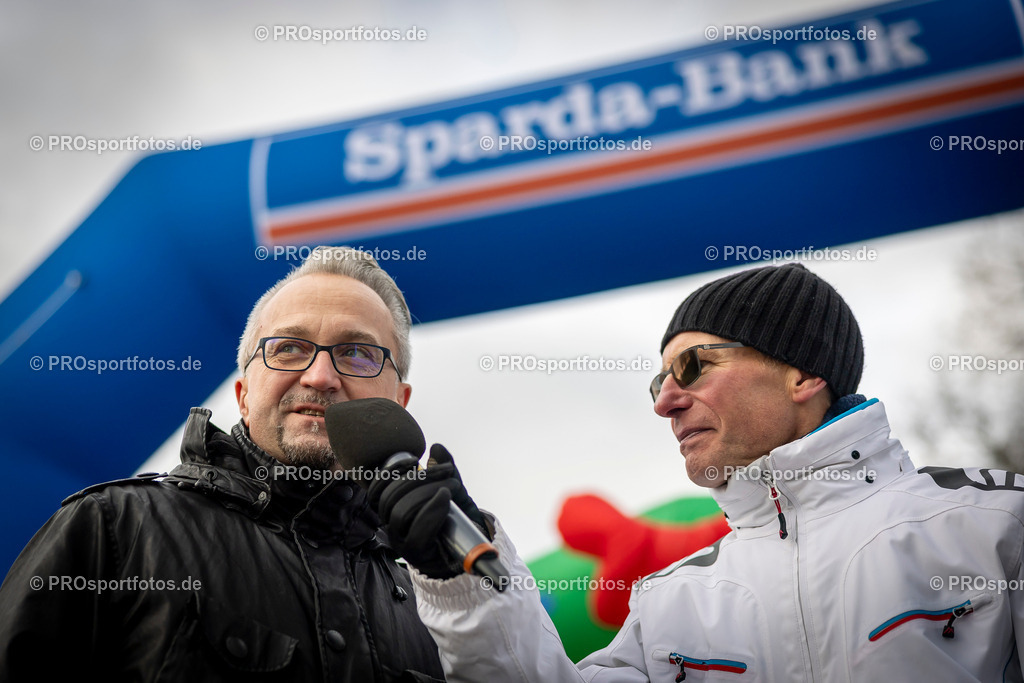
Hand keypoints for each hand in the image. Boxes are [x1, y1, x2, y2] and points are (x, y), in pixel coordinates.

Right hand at [370, 444, 487, 578]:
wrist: (469, 549)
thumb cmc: (455, 518)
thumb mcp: (451, 489)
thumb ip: (444, 470)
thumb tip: (436, 447)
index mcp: (393, 508)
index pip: (376, 490)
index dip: (389, 472)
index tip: (413, 460)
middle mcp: (391, 525)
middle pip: (391, 497)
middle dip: (421, 478)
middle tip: (448, 472)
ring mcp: (401, 541)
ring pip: (401, 512)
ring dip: (428, 492)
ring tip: (451, 487)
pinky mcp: (415, 553)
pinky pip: (417, 532)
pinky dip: (432, 511)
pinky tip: (445, 499)